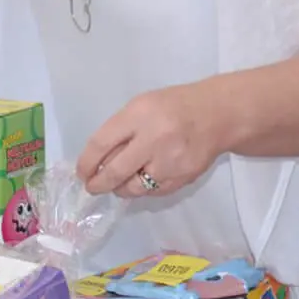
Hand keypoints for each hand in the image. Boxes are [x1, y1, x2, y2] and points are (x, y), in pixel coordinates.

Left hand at [76, 84, 224, 198]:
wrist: (217, 115)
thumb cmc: (173, 106)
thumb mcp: (142, 106)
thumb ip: (120, 130)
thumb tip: (97, 161)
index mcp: (139, 115)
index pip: (101, 144)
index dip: (86, 162)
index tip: (81, 172)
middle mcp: (154, 139)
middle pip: (115, 172)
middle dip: (99, 184)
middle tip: (93, 187)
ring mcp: (169, 162)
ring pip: (133, 188)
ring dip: (120, 188)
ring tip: (119, 182)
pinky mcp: (182, 178)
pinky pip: (153, 193)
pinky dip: (143, 189)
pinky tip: (143, 179)